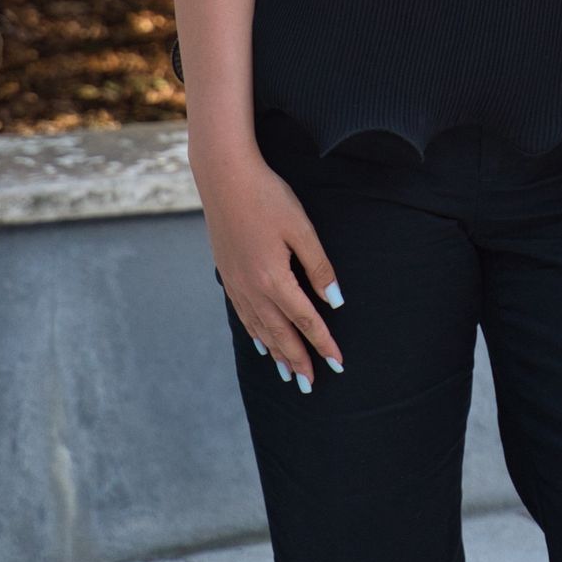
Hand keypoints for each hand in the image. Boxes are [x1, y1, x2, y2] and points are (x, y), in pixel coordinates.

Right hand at [204, 152, 345, 392]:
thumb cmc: (267, 197)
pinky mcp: (227, 274)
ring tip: (288, 373)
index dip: (323, 343)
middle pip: (280, 334)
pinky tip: (260, 343)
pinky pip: (243, 316)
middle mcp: (252, 289)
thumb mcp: (301, 228)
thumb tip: (335, 301)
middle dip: (298, 360)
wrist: (224, 177)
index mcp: (274, 279)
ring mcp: (236, 284)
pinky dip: (255, 334)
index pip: (306, 321)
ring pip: (259, 329)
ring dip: (276, 353)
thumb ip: (319, 267)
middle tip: (311, 384)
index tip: (337, 363)